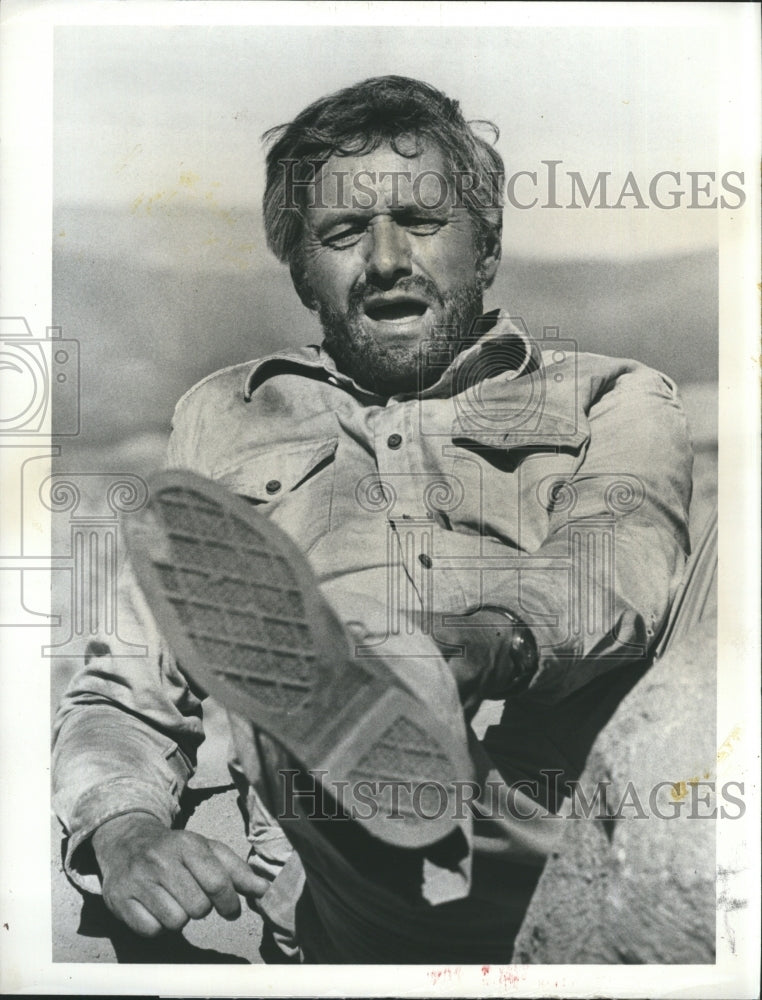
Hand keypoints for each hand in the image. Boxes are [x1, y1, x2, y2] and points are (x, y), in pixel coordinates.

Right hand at [91, 812, 268, 936]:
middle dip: (202, 908)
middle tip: (193, 897)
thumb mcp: (207, 850)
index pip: (217, 882)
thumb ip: (237, 870)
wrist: (128, 841)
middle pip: (198, 907)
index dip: (229, 903)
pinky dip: (158, 925)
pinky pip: (151, 930)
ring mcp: (138, 880)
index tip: (231, 910)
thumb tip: (265, 890)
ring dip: (180, 917)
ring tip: (174, 900)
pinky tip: (155, 908)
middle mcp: (161, 860)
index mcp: (187, 844)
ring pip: (175, 922)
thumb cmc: (176, 850)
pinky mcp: (120, 900)